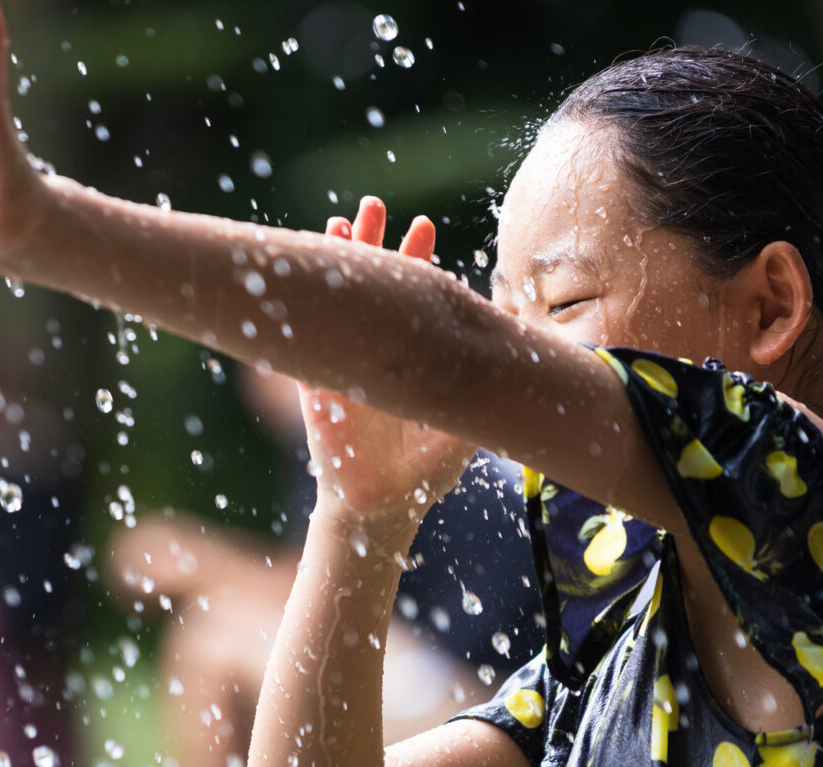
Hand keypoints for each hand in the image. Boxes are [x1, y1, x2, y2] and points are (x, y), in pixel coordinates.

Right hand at [300, 197, 472, 526]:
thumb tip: (521, 348)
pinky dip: (306, 310)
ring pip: (339, 302)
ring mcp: (345, 365)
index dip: (416, 259)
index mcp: (409, 352)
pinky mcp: (317, 388)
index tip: (424, 227)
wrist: (384, 505)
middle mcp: (375, 351)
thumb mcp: (464, 422)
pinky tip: (301, 278)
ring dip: (337, 264)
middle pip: (372, 286)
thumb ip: (485, 389)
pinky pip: (309, 342)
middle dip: (374, 244)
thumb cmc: (426, 470)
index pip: (412, 294)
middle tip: (377, 205)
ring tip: (340, 222)